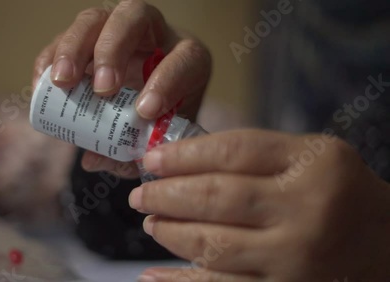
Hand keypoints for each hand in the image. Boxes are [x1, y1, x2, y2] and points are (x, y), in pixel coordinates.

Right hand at [33, 0, 210, 177]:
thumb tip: (95, 159)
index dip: (166, 80)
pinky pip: (64, 35)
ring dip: (75, 47)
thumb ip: (132, 153)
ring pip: (97, 19)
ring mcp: (118, 32)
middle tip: (101, 90)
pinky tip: (43, 81)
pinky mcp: (88, 38)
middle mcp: (155, 36)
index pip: (184, 59)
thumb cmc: (158, 124)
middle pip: (135, 17)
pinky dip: (51, 55)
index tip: (144, 111)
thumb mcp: (156, 140)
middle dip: (114, 51)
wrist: (147, 109)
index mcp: (187, 60)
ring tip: (62, 82)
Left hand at [129, 129, 389, 281]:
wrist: (382, 242)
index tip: (153, 159)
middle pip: (218, 198)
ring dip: (170, 233)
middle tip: (140, 194)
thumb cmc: (336, 190)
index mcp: (312, 164)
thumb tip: (182, 159)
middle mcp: (305, 211)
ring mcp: (294, 258)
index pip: (234, 152)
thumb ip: (254, 152)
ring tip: (150, 222)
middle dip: (167, 195)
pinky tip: (150, 276)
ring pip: (214, 245)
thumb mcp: (309, 155)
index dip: (184, 154)